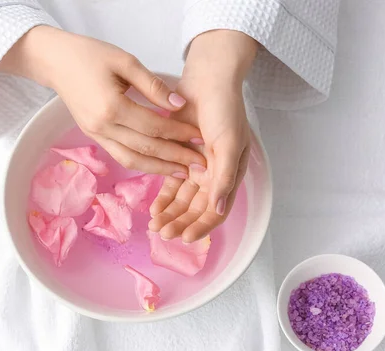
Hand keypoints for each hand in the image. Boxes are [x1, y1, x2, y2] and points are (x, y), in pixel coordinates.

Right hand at [0, 26, 205, 176]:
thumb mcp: (125, 61)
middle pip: (145, 149)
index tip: (199, 137)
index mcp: (111, 106)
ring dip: (159, 169)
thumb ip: (153, 85)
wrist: (55, 61)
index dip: (178, 133)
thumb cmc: (89, 55)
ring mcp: (96, 134)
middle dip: (175, 158)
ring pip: (132, 160)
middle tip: (200, 164)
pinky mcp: (94, 136)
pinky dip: (142, 163)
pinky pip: (120, 156)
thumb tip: (179, 104)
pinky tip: (159, 165)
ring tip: (183, 173)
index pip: (153, 127)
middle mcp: (102, 126)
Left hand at [148, 30, 257, 242]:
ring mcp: (196, 165)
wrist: (208, 78)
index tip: (184, 238)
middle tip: (162, 234)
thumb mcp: (230, 144)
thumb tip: (217, 210)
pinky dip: (164, 195)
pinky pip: (171, 181)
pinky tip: (154, 207)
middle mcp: (214, 173)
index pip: (216, 210)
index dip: (201, 226)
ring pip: (183, 198)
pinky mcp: (179, 154)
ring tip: (155, 225)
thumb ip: (224, 178)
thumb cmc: (224, 110)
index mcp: (230, 174)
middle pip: (197, 208)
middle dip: (181, 223)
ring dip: (171, 213)